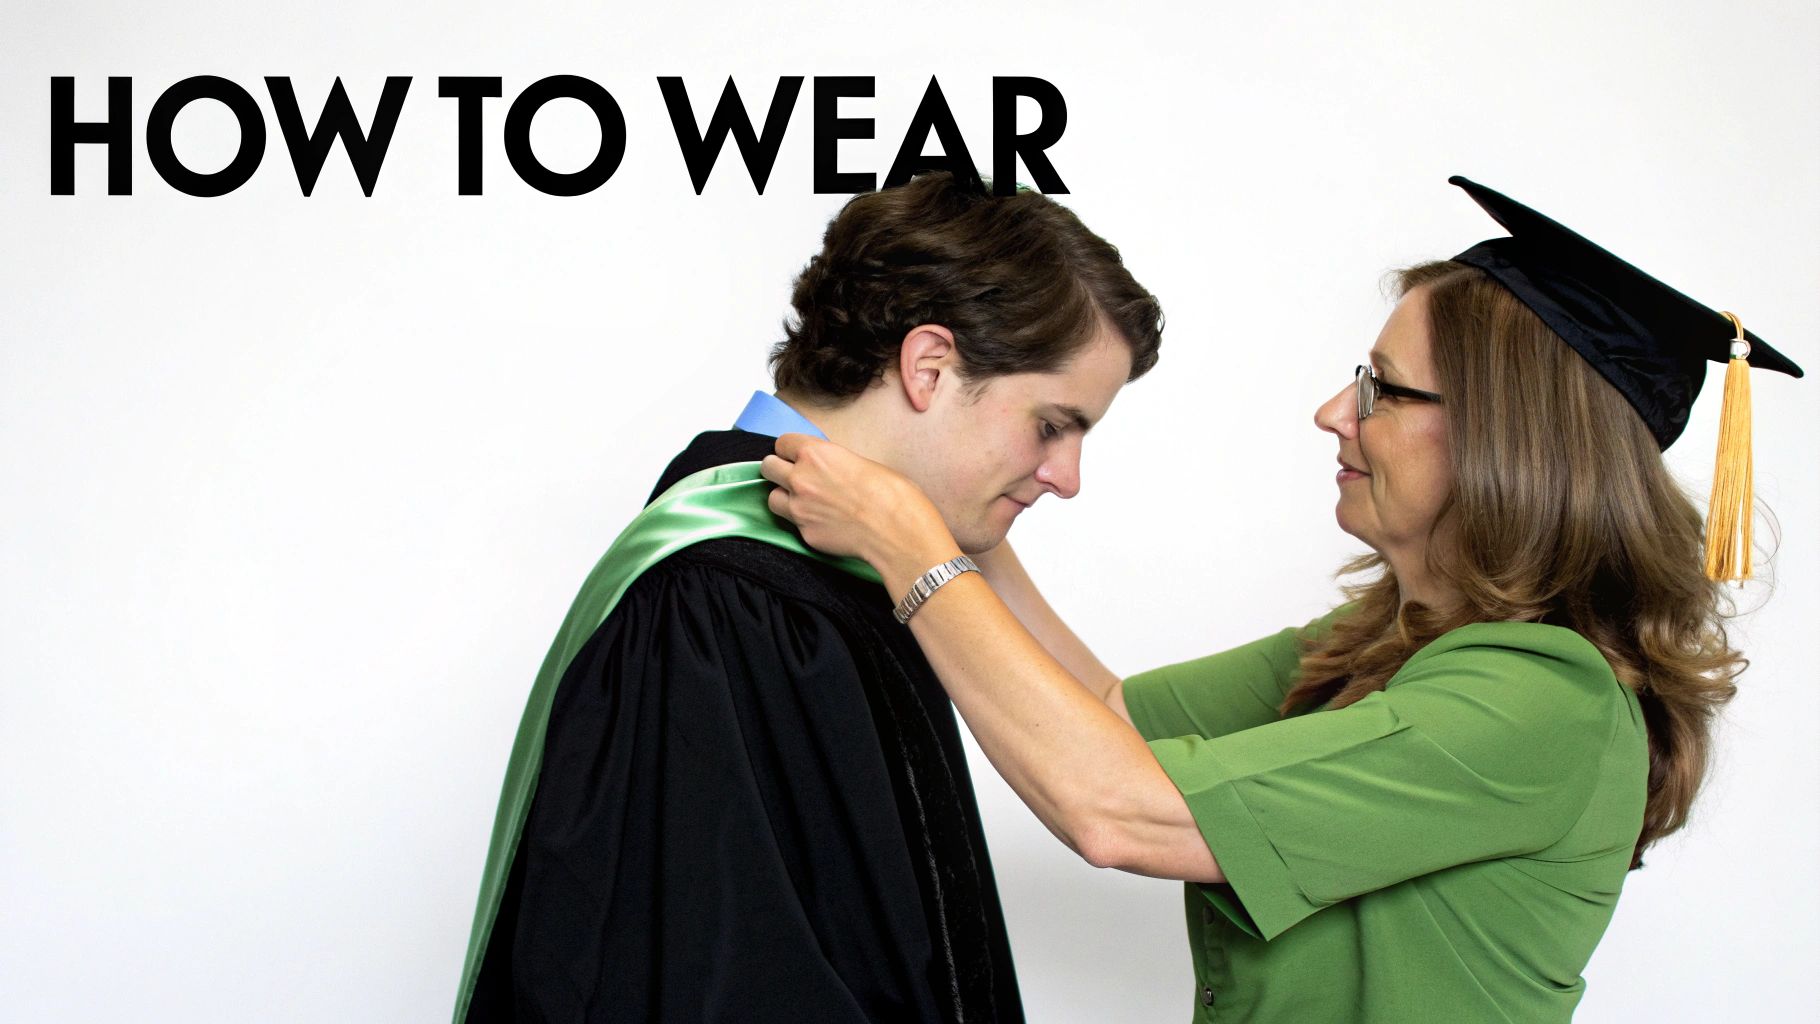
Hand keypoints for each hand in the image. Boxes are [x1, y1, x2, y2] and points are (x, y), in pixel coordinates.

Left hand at [762, 433, 959, 587]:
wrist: (896, 530)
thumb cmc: (891, 494)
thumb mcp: (861, 462)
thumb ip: (834, 463)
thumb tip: (829, 469)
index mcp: (816, 454)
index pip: (782, 443)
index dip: (790, 449)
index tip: (796, 455)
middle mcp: (801, 479)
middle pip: (768, 467)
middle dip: (778, 470)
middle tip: (792, 476)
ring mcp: (799, 508)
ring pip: (772, 498)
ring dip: (784, 498)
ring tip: (803, 501)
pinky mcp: (805, 533)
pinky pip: (792, 524)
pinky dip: (802, 523)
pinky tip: (822, 522)